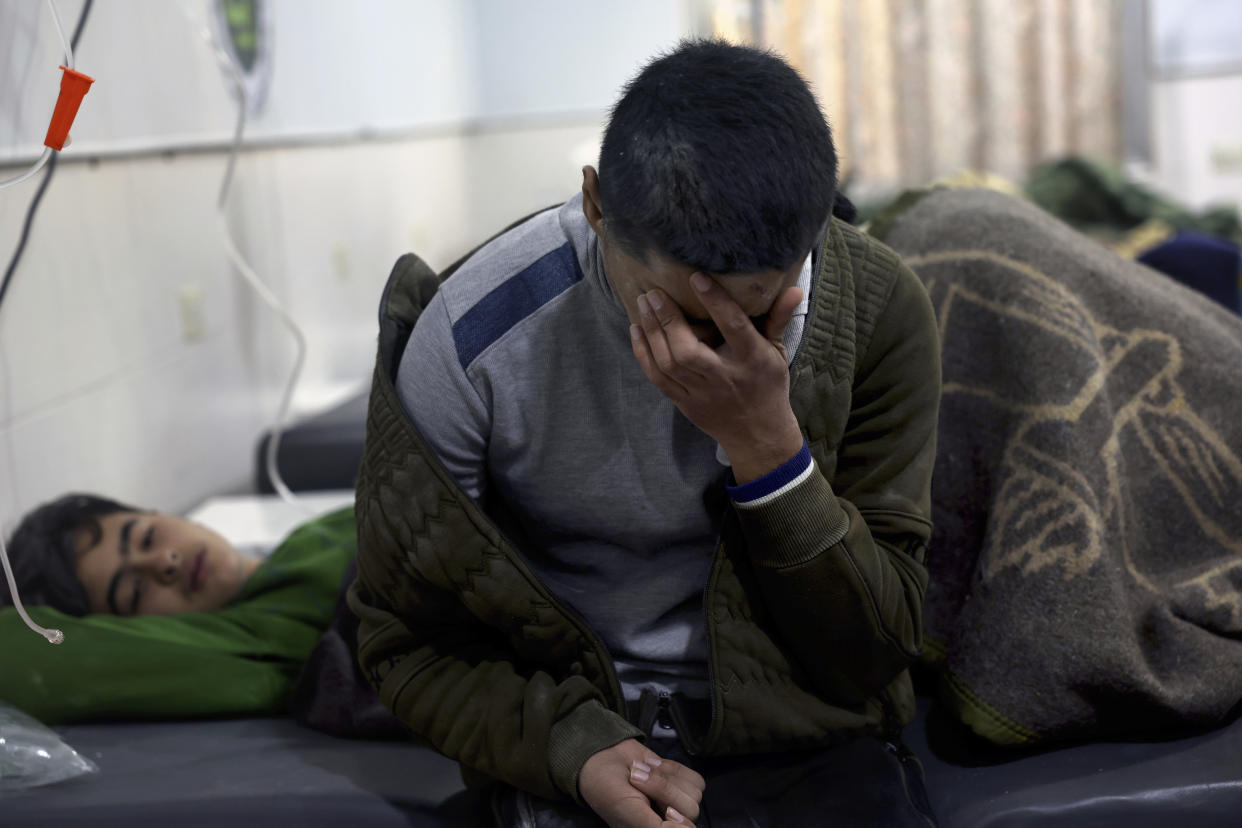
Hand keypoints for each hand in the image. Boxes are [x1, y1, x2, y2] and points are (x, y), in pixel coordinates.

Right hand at [579, 738, 705, 826]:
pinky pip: (695, 779)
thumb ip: (656, 827)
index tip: (667, 812)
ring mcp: (676, 801)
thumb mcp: (630, 812)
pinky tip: (654, 767)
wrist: (602, 755)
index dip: (680, 822)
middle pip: (691, 810)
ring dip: (667, 777)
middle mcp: (667, 820)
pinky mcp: (680, 782)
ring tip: (644, 772)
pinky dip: (675, 769)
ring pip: (694, 793)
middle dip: (665, 791)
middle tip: (638, 781)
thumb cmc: (608, 789)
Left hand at [630, 273, 804, 482]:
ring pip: (669, 364)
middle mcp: (723, 377)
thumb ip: (778, 319)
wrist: (757, 435)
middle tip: (653, 293)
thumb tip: (795, 289)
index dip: (715, 301)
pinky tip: (636, 330)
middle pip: (688, 351)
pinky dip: (643, 353)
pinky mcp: (684, 403)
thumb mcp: (777, 352)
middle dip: (668, 320)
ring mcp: (701, 393)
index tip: (695, 277)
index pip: (733, 326)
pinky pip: (658, 378)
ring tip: (643, 304)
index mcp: (751, 359)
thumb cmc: (767, 386)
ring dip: (652, 332)